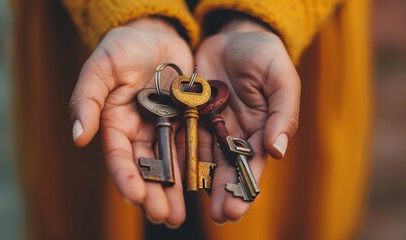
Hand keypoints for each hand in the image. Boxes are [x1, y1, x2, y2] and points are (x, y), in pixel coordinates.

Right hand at [69, 18, 193, 226]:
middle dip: (153, 193)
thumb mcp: (102, 67)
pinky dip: (194, 167)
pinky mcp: (185, 121)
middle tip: (164, 216)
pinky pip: (190, 146)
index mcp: (116, 122)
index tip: (135, 196)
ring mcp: (163, 128)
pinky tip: (201, 187)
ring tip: (180, 215)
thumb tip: (78, 137)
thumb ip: (87, 99)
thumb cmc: (124, 47)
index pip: (119, 155)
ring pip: (168, 164)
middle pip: (145, 167)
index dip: (126, 176)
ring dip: (173, 190)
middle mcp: (139, 131)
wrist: (156, 34)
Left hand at [191, 18, 300, 222]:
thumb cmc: (265, 56)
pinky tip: (173, 174)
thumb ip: (282, 114)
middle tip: (218, 215)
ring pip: (203, 158)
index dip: (245, 186)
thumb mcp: (281, 79)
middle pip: (227, 167)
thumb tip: (277, 151)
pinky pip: (182, 136)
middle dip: (223, 191)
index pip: (253, 163)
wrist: (234, 35)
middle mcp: (234, 133)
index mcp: (260, 129)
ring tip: (192, 205)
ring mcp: (210, 125)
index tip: (235, 207)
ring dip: (199, 182)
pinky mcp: (189, 114)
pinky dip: (178, 155)